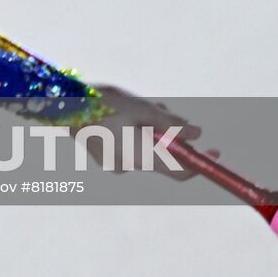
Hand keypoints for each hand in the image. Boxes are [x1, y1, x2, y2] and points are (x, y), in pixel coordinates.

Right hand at [87, 84, 218, 180]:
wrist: (62, 104)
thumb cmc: (104, 105)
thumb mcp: (143, 109)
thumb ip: (172, 124)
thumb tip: (197, 135)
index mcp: (141, 157)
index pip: (180, 172)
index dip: (200, 164)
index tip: (215, 151)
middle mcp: (130, 165)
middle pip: (163, 156)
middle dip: (170, 135)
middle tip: (163, 110)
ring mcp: (115, 162)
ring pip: (146, 148)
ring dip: (151, 130)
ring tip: (141, 106)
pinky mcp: (104, 155)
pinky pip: (129, 148)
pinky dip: (135, 134)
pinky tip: (126, 114)